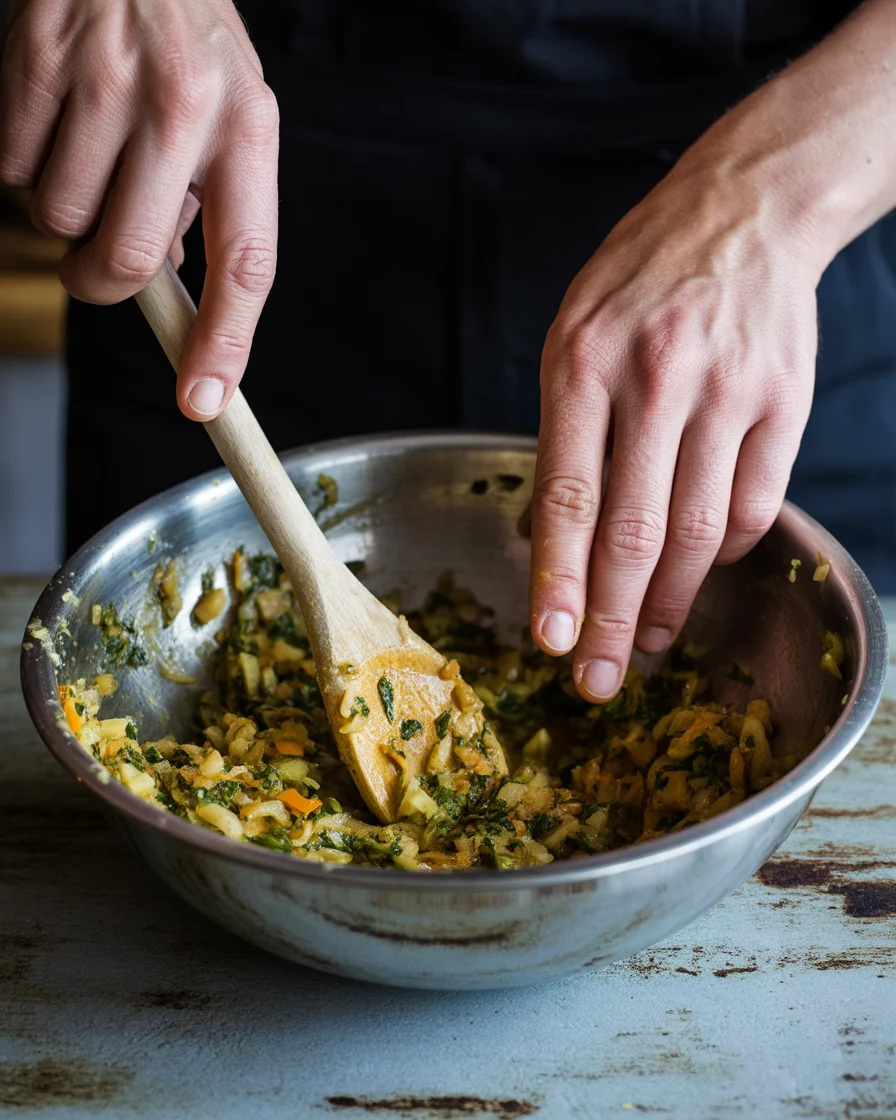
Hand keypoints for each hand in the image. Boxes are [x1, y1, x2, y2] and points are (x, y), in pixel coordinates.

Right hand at [0, 0, 278, 419]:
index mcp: (247, 131)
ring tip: (90, 161)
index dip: (224, 343)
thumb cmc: (187, 42)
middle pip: (128, 259)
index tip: (204, 401)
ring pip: (61, 220)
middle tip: (102, 264)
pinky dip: (25, 170)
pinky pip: (12, 172)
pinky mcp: (34, 60)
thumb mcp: (232, 115)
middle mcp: (183, 107)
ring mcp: (105, 80)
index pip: (246, 265)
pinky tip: (56, 127)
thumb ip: (213, 205)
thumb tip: (176, 290)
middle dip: (104, 284)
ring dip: (66, 217)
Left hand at [529, 151, 820, 701]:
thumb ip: (567, 432)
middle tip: (598, 681)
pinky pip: (755, 507)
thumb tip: (562, 541)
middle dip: (614, 620)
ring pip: (699, 532)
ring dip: (671, 602)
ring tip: (648, 641)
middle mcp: (657, 378)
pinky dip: (723, 552)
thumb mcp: (572, 335)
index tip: (551, 642)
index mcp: (583, 362)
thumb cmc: (639, 282)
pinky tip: (701, 566)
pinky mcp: (786, 402)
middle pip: (636, 532)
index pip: (568, 495)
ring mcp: (729, 391)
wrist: (743, 212)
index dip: (558, 579)